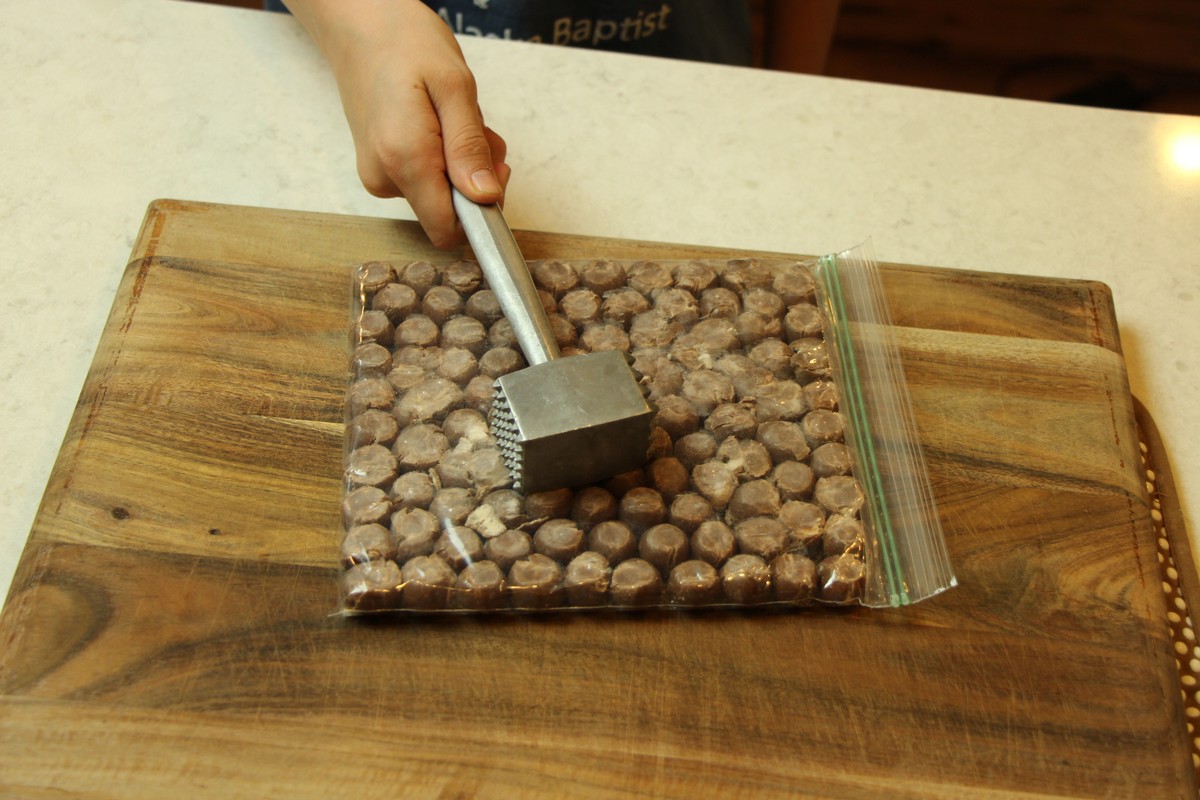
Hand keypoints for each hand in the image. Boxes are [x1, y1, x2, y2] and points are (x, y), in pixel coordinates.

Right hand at [287, 0, 510, 247]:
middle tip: (477, 129)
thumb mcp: (455, 87)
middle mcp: (385, 176)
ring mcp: (379, 175)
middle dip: (475, 177)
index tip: (496, 175)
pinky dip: (445, 157)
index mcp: (404, 159)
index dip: (481, 213)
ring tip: (454, 115)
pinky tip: (439, 121)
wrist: (360, 25)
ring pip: (441, 193)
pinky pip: (426, 179)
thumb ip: (469, 148)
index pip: (447, 228)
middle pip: (449, 211)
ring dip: (462, 163)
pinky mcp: (380, 168)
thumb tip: (485, 197)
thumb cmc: (406, 44)